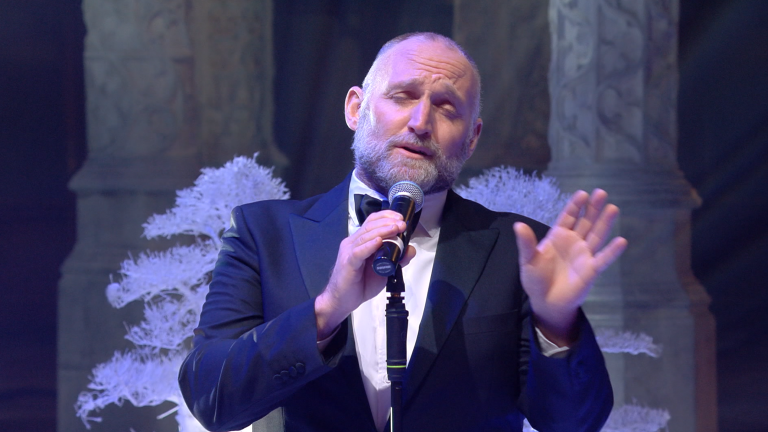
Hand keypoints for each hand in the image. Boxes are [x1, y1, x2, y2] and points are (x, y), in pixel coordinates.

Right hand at [315, 210, 415, 339]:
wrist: (341, 301)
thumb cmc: (359, 285)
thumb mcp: (383, 270)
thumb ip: (397, 259)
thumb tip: (410, 249)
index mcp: (360, 241)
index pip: (371, 222)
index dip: (385, 216)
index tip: (400, 217)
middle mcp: (353, 243)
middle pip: (370, 226)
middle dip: (387, 222)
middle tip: (402, 224)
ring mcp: (349, 251)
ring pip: (366, 236)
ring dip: (382, 231)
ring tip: (396, 228)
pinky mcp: (348, 263)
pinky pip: (359, 252)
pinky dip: (369, 246)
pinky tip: (378, 242)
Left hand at [513, 189, 626, 345]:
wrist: (545, 302)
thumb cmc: (535, 280)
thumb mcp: (527, 260)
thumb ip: (526, 243)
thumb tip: (518, 225)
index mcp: (558, 236)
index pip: (568, 217)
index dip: (575, 205)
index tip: (582, 194)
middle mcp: (573, 242)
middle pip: (585, 222)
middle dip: (593, 208)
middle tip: (601, 193)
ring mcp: (584, 255)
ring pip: (596, 235)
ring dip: (604, 223)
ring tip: (612, 208)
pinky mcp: (591, 270)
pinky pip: (603, 259)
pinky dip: (612, 251)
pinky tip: (621, 241)